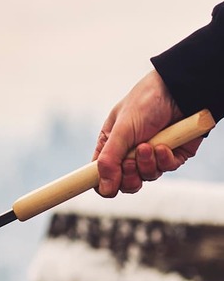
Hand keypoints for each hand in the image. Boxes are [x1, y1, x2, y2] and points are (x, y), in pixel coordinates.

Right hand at [93, 70, 203, 195]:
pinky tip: (163, 146)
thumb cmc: (145, 103)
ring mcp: (151, 155)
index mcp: (111, 146)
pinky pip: (166, 169)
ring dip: (146, 165)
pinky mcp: (171, 155)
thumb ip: (109, 161)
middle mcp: (129, 153)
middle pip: (124, 183)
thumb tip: (104, 190)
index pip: (100, 174)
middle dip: (128, 177)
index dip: (102, 184)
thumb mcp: (121, 131)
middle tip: (130, 163)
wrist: (180, 90)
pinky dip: (164, 160)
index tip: (106, 187)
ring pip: (146, 178)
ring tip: (149, 146)